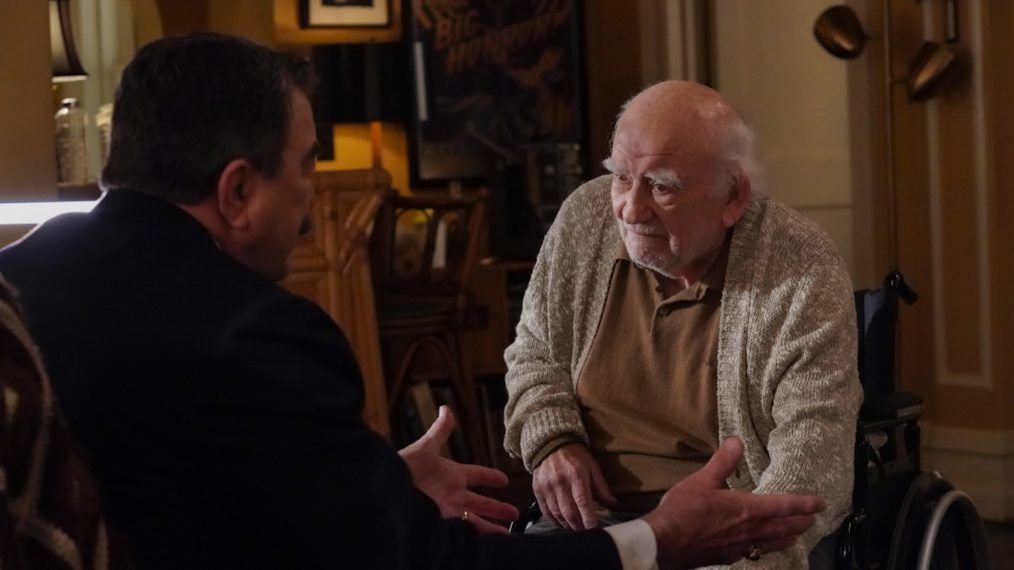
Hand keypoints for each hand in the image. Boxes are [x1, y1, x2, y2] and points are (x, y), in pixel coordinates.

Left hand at [398, 406, 519, 533]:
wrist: (387, 491)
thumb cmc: (405, 467)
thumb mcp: (425, 448)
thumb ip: (439, 430)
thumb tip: (446, 408)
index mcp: (451, 475)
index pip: (477, 475)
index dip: (490, 477)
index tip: (504, 480)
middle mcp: (452, 494)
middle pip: (480, 502)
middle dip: (497, 508)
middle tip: (515, 514)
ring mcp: (448, 510)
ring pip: (476, 520)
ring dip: (492, 526)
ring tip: (508, 534)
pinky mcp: (443, 524)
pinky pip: (464, 531)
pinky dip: (477, 536)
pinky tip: (489, 543)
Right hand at [532, 442, 615, 530]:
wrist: (550, 443)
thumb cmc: (575, 456)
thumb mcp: (592, 466)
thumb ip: (601, 486)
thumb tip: (613, 503)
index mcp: (576, 475)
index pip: (583, 502)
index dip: (588, 518)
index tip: (594, 530)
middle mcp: (560, 481)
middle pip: (569, 511)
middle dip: (578, 526)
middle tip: (585, 532)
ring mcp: (547, 486)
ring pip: (557, 513)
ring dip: (567, 525)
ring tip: (575, 529)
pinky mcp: (537, 489)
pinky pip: (545, 510)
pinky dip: (554, 520)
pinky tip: (561, 523)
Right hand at [642, 437, 824, 569]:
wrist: (666, 543)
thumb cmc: (683, 511)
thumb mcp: (702, 480)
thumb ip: (723, 462)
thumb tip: (737, 442)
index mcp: (746, 509)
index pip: (783, 506)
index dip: (803, 504)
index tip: (819, 503)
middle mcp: (748, 530)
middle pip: (782, 527)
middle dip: (800, 523)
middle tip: (813, 520)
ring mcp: (738, 546)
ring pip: (770, 543)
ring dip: (785, 538)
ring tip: (795, 537)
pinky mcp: (726, 556)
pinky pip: (752, 552)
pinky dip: (762, 548)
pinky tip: (756, 548)